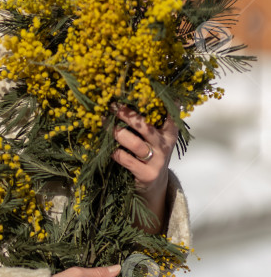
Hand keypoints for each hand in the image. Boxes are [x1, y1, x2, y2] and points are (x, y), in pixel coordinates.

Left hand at [111, 106, 177, 227]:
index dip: (164, 103)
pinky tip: (108, 148)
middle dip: (128, 115)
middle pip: (146, 127)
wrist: (155, 185)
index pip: (171, 115)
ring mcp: (157, 161)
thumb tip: (133, 95)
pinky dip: (115, 152)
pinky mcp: (146, 174)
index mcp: (169, 133)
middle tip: (113, 106)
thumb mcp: (158, 138)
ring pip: (135, 144)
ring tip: (104, 123)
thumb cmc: (152, 154)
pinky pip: (126, 160)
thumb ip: (151, 121)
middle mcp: (165, 145)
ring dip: (117, 132)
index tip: (153, 90)